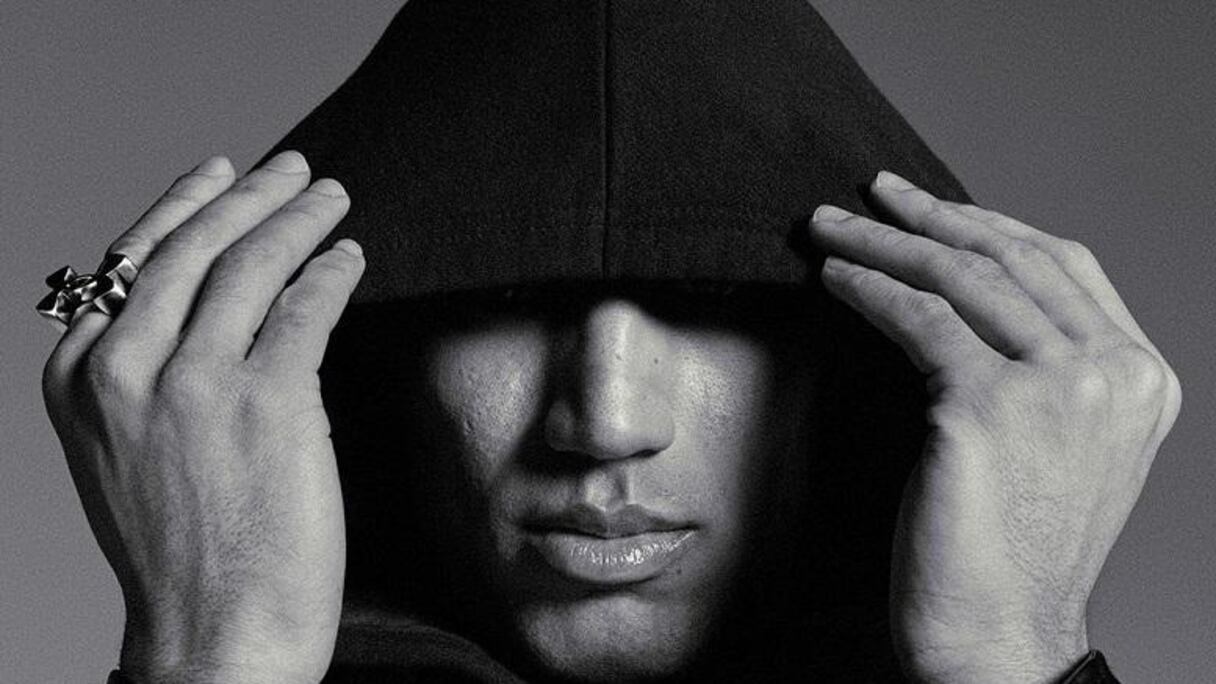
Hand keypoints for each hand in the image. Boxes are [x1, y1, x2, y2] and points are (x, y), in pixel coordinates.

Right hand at [42, 152, 363, 682]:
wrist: (212, 639)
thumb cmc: (181, 552)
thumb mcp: (129, 450)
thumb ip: (149, 374)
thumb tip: (217, 300)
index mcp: (80, 376)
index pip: (134, 259)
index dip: (186, 203)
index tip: (223, 172)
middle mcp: (126, 367)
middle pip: (197, 247)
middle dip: (253, 194)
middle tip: (296, 169)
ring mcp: (195, 383)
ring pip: (253, 264)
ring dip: (299, 218)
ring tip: (331, 199)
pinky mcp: (269, 403)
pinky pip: (307, 308)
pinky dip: (333, 273)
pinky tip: (349, 259)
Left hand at [808, 172, 1179, 682]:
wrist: (1001, 636)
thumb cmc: (1014, 549)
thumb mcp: (1061, 444)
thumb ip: (1044, 367)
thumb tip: (963, 291)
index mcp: (1140, 377)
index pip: (1063, 265)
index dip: (989, 222)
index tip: (930, 205)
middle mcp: (1113, 373)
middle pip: (1009, 258)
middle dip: (927, 217)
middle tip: (868, 195)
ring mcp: (1058, 388)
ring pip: (959, 278)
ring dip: (883, 242)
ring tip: (829, 228)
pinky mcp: (990, 408)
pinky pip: (916, 320)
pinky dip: (867, 290)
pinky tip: (834, 280)